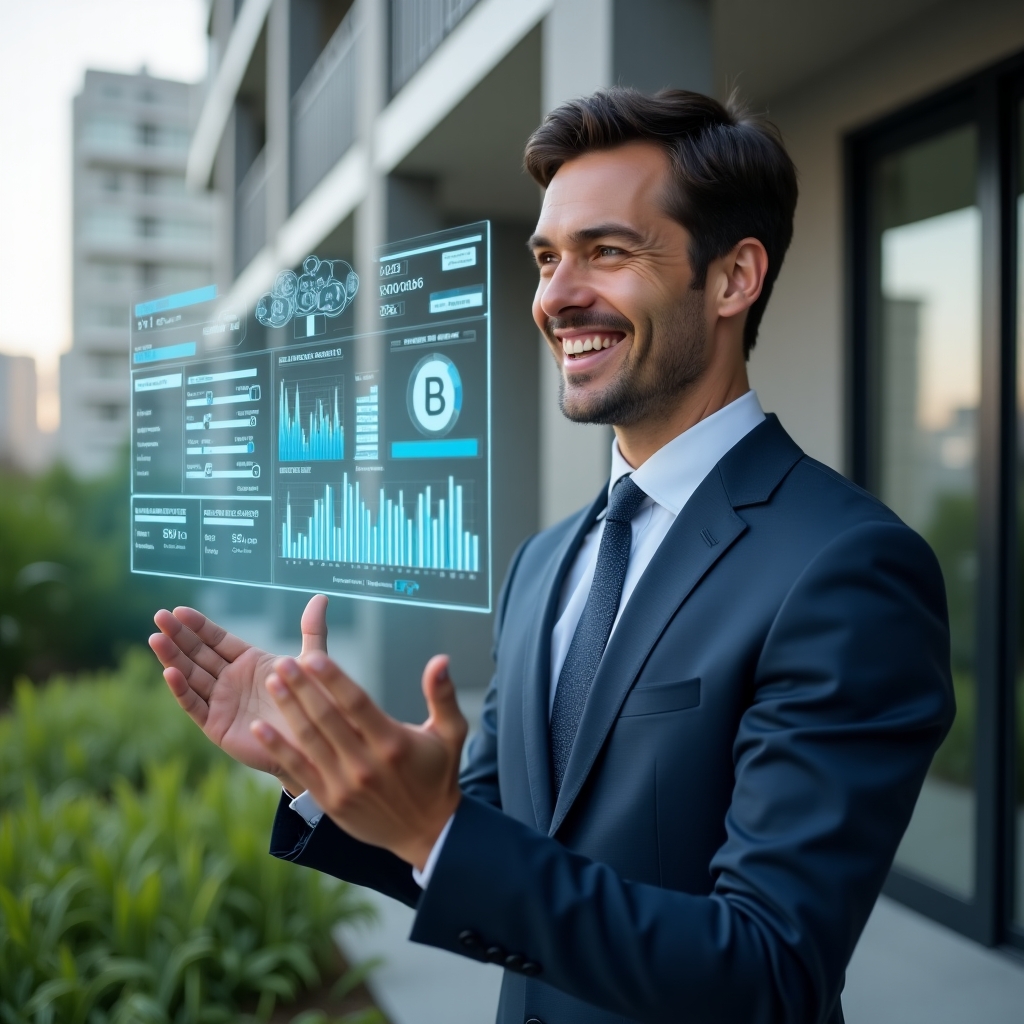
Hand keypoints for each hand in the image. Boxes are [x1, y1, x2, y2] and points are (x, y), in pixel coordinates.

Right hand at [149, 594, 329, 793]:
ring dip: (172, 658)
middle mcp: (230, 680)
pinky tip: (169, 673)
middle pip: (198, 654)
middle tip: (159, 617)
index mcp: (249, 662)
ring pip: (191, 676)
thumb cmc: (311, 703)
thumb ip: (312, 630)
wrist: (312, 745)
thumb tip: (321, 597)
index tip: (179, 610)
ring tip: (156, 639)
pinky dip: (181, 689)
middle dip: (178, 636)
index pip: (217, 639)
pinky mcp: (216, 725)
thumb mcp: (311, 662)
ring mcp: (221, 702)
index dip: (198, 626)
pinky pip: (195, 704)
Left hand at [251, 651, 466, 869]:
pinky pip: (298, 770)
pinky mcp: (330, 800)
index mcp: (393, 742)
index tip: (313, 657)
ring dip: (288, 709)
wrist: (427, 832)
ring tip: (273, 682)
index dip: (333, 679)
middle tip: (283, 662)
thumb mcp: (451, 733)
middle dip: (302, 688)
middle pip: (327, 719)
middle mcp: (366, 764)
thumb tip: (441, 660)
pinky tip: (260, 728)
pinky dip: (278, 748)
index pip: (357, 703)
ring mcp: (345, 784)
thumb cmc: (438, 774)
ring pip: (310, 740)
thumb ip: (442, 695)